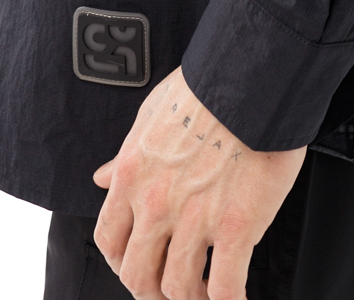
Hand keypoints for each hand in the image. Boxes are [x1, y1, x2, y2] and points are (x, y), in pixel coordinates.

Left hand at [91, 67, 305, 298]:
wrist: (252, 75)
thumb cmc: (206, 87)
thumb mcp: (151, 114)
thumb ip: (126, 155)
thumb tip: (102, 178)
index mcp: (132, 176)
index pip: (109, 240)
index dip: (122, 262)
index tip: (137, 265)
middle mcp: (156, 204)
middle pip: (138, 276)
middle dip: (153, 290)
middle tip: (171, 289)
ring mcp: (195, 220)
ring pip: (179, 289)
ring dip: (193, 297)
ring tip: (208, 293)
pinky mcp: (236, 227)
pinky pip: (227, 289)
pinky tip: (237, 298)